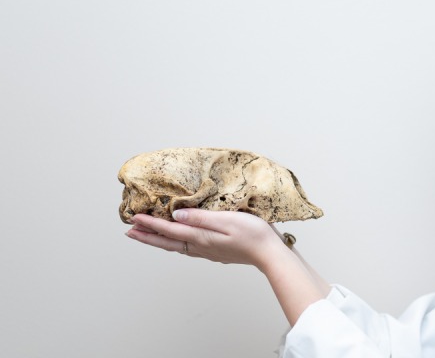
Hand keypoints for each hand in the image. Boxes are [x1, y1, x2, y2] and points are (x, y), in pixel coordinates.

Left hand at [126, 209, 283, 267]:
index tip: (133, 217)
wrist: (270, 254)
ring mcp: (207, 251)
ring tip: (146, 234)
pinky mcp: (215, 252)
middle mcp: (200, 246)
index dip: (149, 223)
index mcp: (201, 237)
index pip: (169, 229)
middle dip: (147, 235)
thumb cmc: (254, 234)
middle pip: (167, 241)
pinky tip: (177, 240)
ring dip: (158, 239)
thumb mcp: (228, 220)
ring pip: (175, 245)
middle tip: (129, 230)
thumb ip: (201, 217)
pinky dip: (174, 242)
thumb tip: (176, 216)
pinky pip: (187, 247)